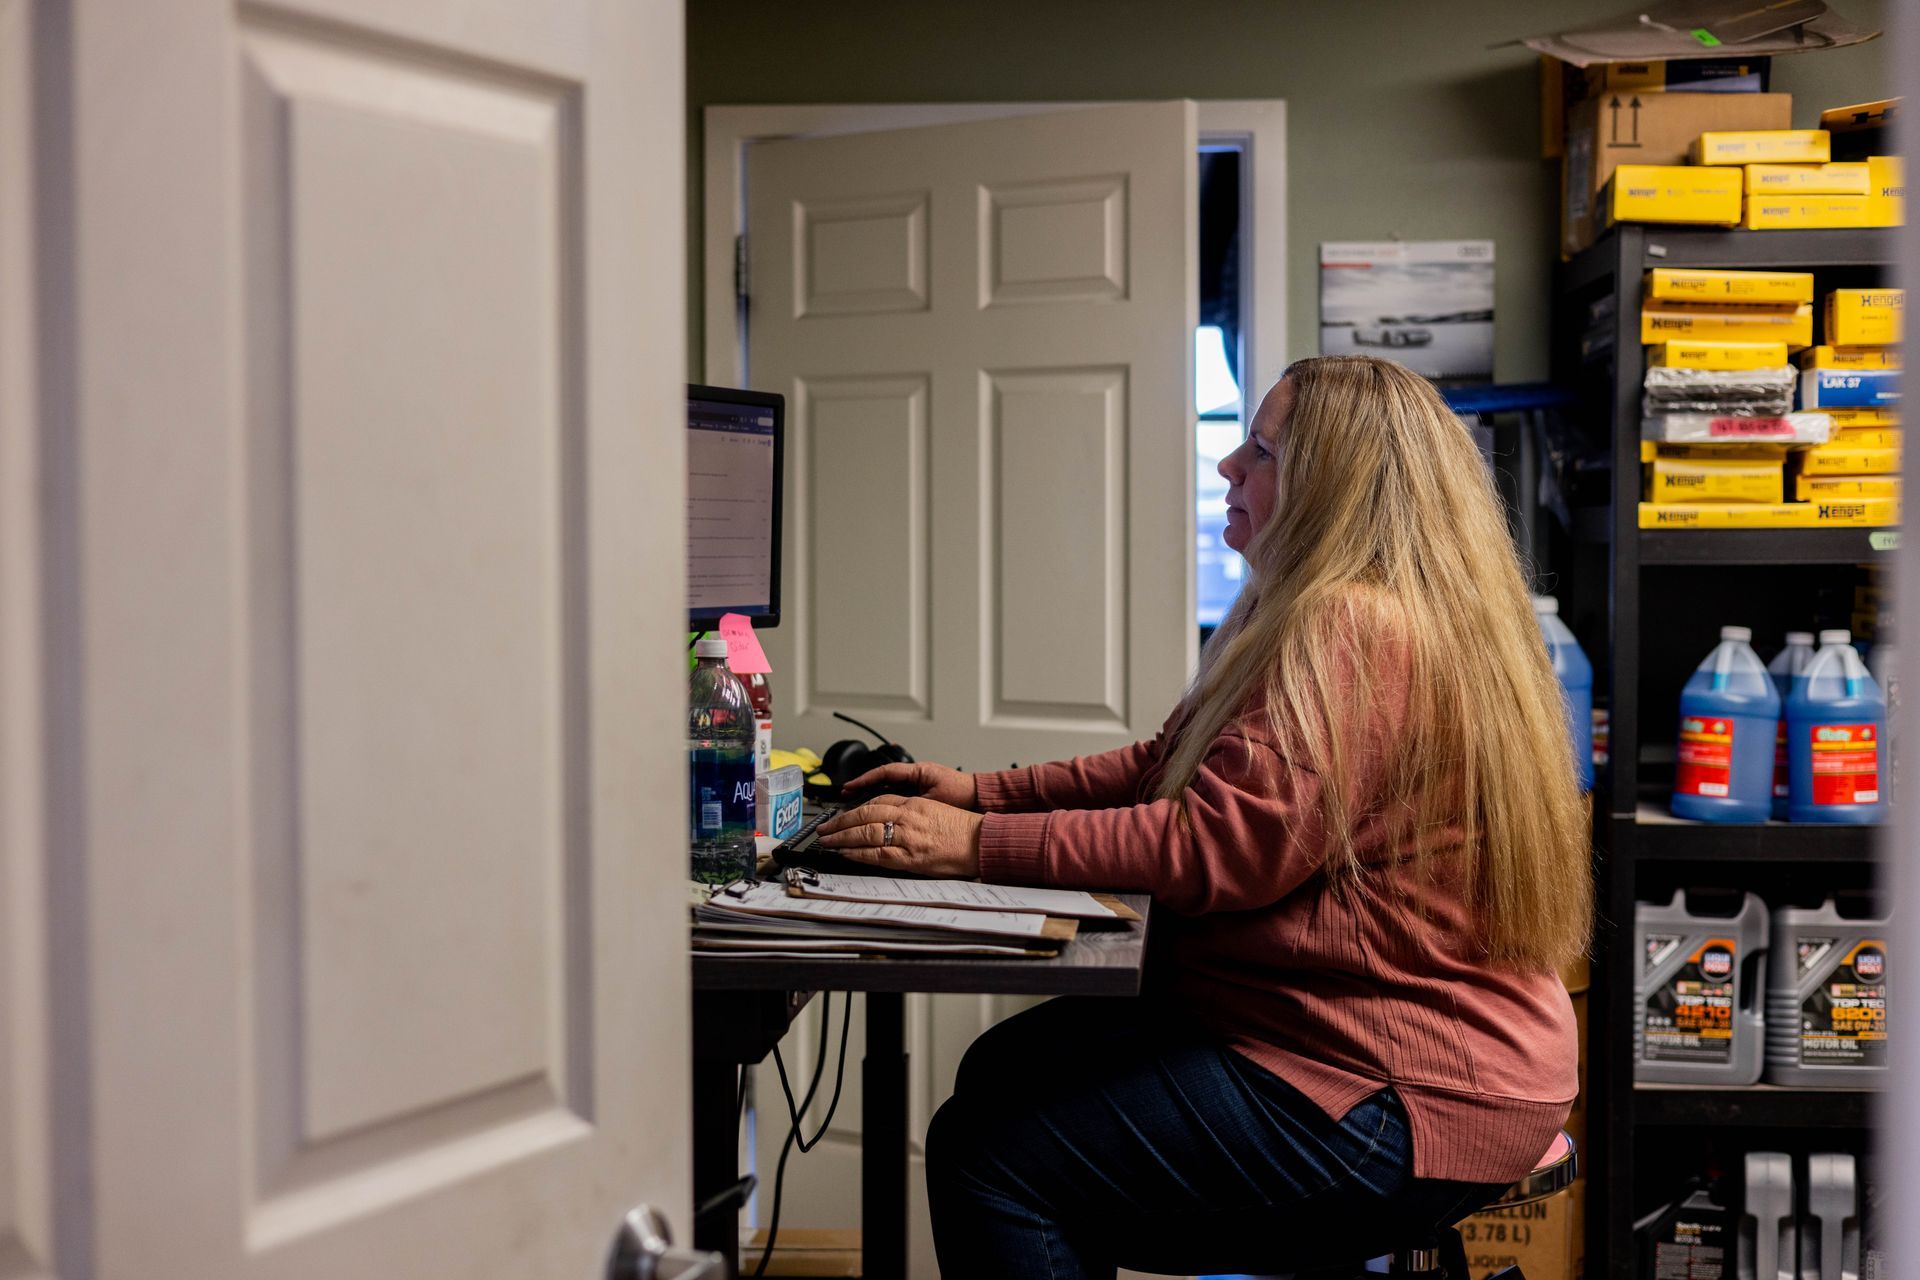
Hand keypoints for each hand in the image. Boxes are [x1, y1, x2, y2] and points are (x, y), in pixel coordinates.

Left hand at [815, 795, 982, 877]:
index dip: (854, 808)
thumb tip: (888, 820)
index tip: (841, 814)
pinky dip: (857, 853)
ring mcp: (907, 836)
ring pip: (865, 832)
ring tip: (828, 841)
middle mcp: (907, 816)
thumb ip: (910, 812)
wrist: (980, 842)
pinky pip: (876, 854)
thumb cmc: (962, 829)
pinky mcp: (909, 856)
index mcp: (913, 803)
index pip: (876, 801)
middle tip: (824, 827)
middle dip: (840, 821)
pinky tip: (845, 853)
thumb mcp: (934, 810)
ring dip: (842, 837)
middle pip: (864, 814)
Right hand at [841, 761, 978, 809]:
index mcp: (917, 771)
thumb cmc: (962, 795)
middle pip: (882, 781)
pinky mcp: (920, 794)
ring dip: (872, 796)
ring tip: (854, 805)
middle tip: (845, 796)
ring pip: (888, 790)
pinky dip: (886, 803)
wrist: (980, 798)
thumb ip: (913, 802)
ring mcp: (917, 785)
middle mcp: (915, 776)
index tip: (849, 787)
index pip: (885, 772)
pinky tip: (876, 814)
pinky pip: (898, 797)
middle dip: (863, 788)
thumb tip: (890, 808)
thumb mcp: (934, 800)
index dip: (865, 779)